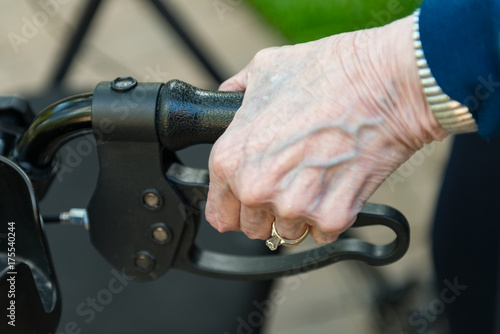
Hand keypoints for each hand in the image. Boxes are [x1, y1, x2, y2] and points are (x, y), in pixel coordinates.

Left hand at [205, 16, 447, 244]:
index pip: (220, 214)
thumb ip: (238, 92)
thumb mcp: (265, 69)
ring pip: (288, 232)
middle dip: (267, 211)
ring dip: (299, 213)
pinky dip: (329, 215)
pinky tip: (336, 184)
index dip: (234, 207)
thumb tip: (230, 95)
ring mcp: (295, 206)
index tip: (247, 202)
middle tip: (288, 182)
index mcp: (231, 159)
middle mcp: (257, 188)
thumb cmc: (328, 73)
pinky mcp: (332, 216)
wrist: (385, 82)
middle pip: (253, 228)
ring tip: (315, 177)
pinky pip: (322, 233)